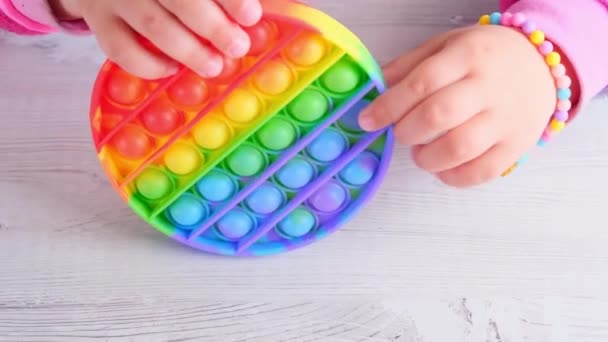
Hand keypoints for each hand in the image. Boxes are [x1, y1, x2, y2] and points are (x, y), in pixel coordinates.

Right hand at [50, 0, 262, 78]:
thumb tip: (249, 13)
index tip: (251, 15)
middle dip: (213, 27)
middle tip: (237, 47)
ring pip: (153, 25)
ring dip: (188, 51)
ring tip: (214, 66)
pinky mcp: (98, 19)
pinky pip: (120, 49)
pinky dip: (149, 65)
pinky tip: (171, 69)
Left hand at [359, 25, 568, 186]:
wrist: (542, 65)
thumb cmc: (485, 57)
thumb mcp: (446, 45)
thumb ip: (409, 66)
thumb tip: (376, 89)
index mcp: (467, 56)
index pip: (422, 83)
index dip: (388, 106)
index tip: (368, 120)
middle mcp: (489, 87)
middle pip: (438, 116)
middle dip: (406, 131)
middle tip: (402, 133)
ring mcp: (505, 119)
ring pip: (459, 148)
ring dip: (427, 158)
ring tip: (422, 152)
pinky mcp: (516, 147)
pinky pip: (480, 172)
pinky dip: (452, 177)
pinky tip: (443, 166)